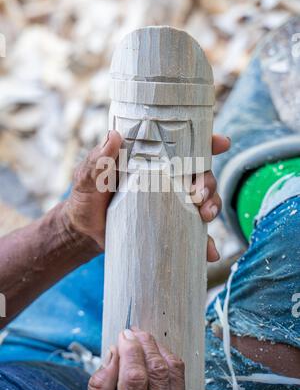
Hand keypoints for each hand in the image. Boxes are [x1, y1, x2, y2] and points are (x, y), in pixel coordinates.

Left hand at [63, 131, 229, 255]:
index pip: (183, 148)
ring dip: (212, 207)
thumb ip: (99, 159)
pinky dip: (205, 242)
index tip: (221, 143)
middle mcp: (167, 180)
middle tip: (199, 195)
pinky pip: (193, 233)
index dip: (206, 143)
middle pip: (200, 175)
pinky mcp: (169, 227)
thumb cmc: (86, 197)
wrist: (83, 232)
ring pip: (203, 201)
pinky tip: (209, 253)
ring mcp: (170, 205)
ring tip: (206, 217)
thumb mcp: (88, 176)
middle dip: (208, 182)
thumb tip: (114, 136)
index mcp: (152, 161)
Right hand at [87, 328, 184, 389]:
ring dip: (156, 347)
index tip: (122, 336)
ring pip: (172, 370)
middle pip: (156, 370)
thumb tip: (113, 353)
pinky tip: (156, 351)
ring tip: (143, 337)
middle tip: (132, 333)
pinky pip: (180, 375)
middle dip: (143, 344)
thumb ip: (100, 386)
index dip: (129, 351)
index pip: (135, 378)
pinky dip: (168, 357)